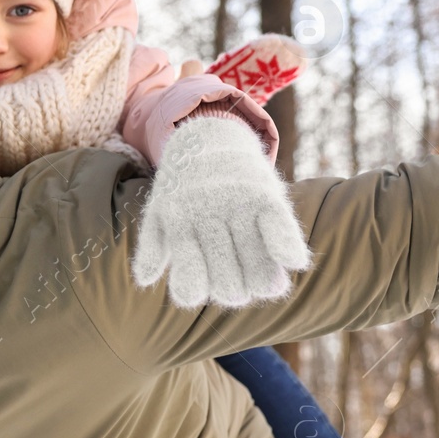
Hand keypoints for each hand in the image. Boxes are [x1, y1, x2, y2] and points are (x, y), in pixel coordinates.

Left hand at [132, 116, 312, 307]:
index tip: (194, 296)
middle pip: (224, 272)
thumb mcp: (159, 212)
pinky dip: (286, 244)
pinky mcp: (263, 191)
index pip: (187, 268)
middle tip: (235, 294)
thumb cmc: (181, 190)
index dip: (191, 288)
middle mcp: (206, 211)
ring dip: (262, 279)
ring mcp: (236, 201)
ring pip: (253, 255)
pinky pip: (278, 223)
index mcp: (178, 220)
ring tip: (265, 288)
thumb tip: (145, 279)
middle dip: (231, 290)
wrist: (208, 141)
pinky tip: (293, 262)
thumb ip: (152, 247)